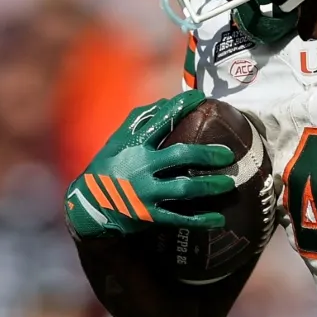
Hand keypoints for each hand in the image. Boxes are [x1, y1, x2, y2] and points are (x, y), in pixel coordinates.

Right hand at [65, 90, 236, 237]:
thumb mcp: (116, 142)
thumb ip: (139, 122)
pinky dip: (200, 220)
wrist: (87, 206)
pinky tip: (218, 219)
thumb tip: (164, 102)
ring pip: (183, 188)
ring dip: (209, 186)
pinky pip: (178, 218)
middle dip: (206, 153)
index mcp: (134, 146)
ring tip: (229, 184)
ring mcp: (145, 193)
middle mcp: (140, 167)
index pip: (161, 121)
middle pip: (180, 155)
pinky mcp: (148, 216)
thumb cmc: (106, 168)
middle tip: (228, 155)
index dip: (181, 107)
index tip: (201, 97)